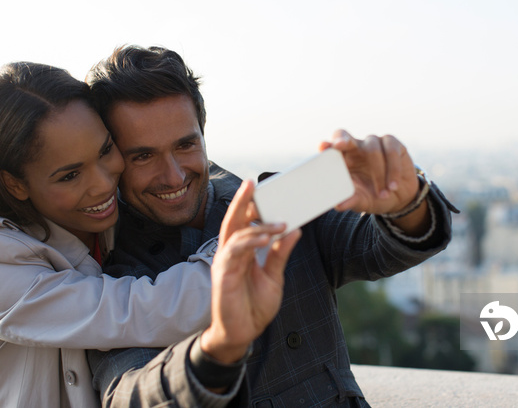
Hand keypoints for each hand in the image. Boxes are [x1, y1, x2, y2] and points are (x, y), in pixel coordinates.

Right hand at [201, 180, 300, 363]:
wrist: (242, 334)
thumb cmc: (254, 306)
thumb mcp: (274, 276)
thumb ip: (281, 254)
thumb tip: (295, 230)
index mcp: (242, 252)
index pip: (244, 223)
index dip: (250, 206)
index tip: (262, 188)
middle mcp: (230, 253)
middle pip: (233, 220)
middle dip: (241, 201)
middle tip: (251, 183)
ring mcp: (224, 263)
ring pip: (236, 234)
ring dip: (257, 226)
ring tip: (279, 223)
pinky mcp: (222, 275)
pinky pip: (234, 252)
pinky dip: (250, 242)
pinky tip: (266, 239)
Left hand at [319, 129, 419, 214]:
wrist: (399, 199)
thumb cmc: (373, 197)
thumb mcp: (362, 201)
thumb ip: (351, 201)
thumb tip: (339, 205)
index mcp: (343, 159)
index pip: (331, 147)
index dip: (327, 145)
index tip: (322, 147)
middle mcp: (355, 147)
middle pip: (344, 135)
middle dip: (342, 140)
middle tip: (340, 145)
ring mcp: (374, 143)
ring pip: (372, 149)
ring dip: (379, 174)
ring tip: (383, 195)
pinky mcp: (393, 144)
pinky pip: (391, 151)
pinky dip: (393, 170)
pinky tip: (393, 185)